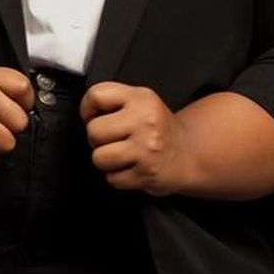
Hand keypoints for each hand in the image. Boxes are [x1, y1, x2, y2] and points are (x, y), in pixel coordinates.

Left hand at [81, 81, 191, 195]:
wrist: (187, 154)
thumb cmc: (156, 127)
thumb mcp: (140, 101)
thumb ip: (114, 99)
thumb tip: (86, 111)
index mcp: (141, 98)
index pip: (96, 95)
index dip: (87, 108)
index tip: (93, 116)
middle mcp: (145, 121)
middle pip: (94, 130)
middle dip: (97, 138)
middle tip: (112, 139)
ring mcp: (147, 149)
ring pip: (99, 157)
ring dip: (105, 160)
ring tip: (120, 154)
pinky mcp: (147, 174)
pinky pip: (112, 178)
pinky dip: (117, 176)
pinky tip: (130, 167)